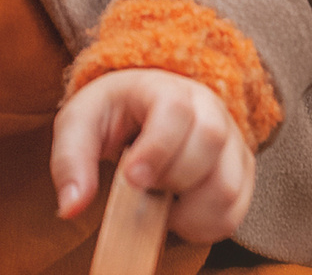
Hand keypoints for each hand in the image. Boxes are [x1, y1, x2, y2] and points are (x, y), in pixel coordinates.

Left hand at [52, 68, 254, 243]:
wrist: (142, 109)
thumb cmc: (110, 114)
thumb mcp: (78, 125)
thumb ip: (71, 161)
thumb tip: (70, 206)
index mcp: (164, 87)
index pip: (176, 110)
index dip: (157, 149)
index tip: (132, 177)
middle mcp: (208, 108)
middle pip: (210, 142)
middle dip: (171, 177)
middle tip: (143, 184)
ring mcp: (230, 140)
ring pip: (227, 185)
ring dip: (188, 208)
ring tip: (160, 198)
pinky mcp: (241, 172)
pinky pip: (235, 211)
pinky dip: (203, 225)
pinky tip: (178, 211)